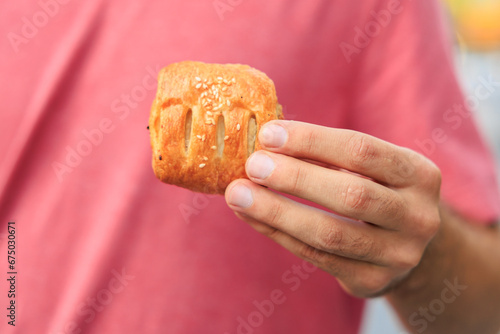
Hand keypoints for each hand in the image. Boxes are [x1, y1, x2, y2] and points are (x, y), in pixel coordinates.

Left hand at [225, 120, 441, 297]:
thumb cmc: (376, 190)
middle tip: (252, 165)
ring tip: (238, 194)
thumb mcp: (369, 168)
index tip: (268, 134)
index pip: (362, 150)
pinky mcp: (372, 281)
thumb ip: (327, 154)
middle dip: (294, 178)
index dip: (312, 140)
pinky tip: (251, 216)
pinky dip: (278, 233)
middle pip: (351, 195)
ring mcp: (399, 255)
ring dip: (277, 212)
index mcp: (420, 174)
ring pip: (329, 234)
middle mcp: (418, 217)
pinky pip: (315, 257)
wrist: (406, 244)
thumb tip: (266, 141)